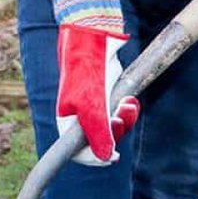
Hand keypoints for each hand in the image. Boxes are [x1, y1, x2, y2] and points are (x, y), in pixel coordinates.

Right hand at [56, 24, 140, 166]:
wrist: (93, 41)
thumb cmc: (86, 72)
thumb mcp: (93, 106)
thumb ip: (99, 134)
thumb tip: (106, 158)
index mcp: (68, 124)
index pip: (79, 153)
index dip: (96, 158)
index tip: (114, 156)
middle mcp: (79, 119)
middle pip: (100, 142)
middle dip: (116, 133)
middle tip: (121, 118)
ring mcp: (93, 109)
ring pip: (113, 129)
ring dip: (125, 120)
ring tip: (127, 104)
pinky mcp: (106, 99)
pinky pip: (119, 113)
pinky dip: (127, 109)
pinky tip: (129, 100)